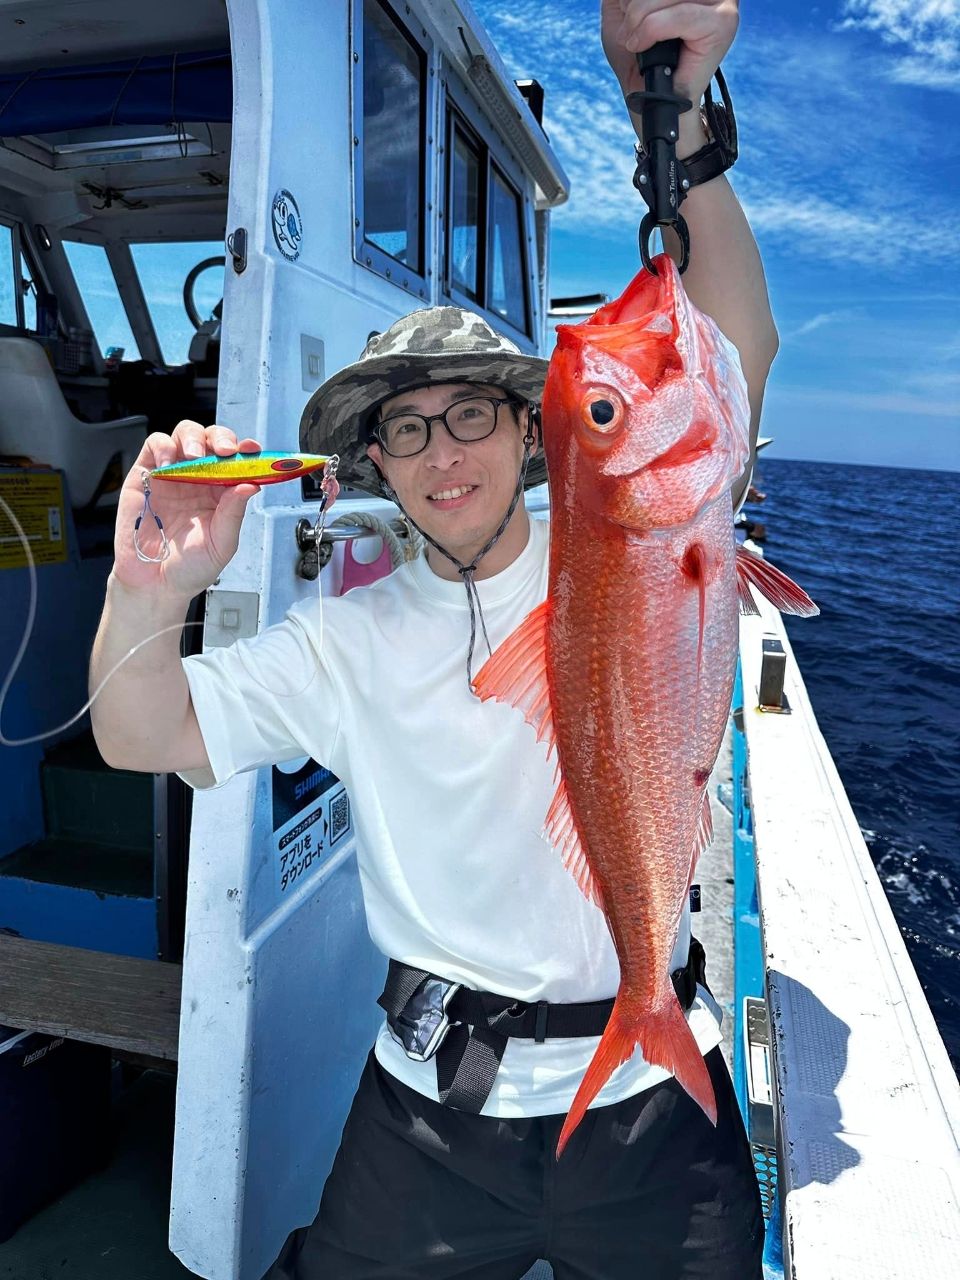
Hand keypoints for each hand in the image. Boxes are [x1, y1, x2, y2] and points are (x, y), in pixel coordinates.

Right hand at [112, 420, 261, 599]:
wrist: (154, 584)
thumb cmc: (189, 568)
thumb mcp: (221, 544)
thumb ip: (233, 513)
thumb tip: (251, 485)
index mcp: (221, 493)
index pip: (236, 461)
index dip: (246, 451)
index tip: (253, 451)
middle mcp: (198, 479)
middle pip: (213, 440)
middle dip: (222, 438)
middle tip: (225, 451)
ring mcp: (172, 474)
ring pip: (185, 435)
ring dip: (194, 438)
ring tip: (195, 455)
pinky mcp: (145, 474)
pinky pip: (155, 445)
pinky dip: (163, 446)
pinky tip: (169, 463)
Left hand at [601, 0, 737, 110]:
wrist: (648, 99)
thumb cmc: (637, 57)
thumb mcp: (621, 9)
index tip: (625, 10)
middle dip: (634, 5)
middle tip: (627, 30)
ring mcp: (721, 2)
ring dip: (638, 19)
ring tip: (633, 41)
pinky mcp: (723, 23)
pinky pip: (680, 15)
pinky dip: (652, 30)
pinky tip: (642, 45)